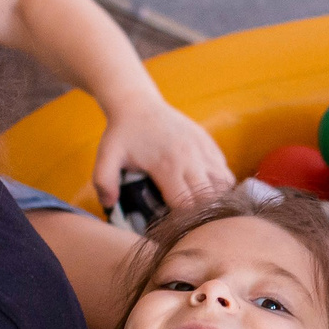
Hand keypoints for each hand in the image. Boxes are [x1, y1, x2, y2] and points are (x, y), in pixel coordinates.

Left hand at [91, 95, 230, 212]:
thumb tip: (109, 203)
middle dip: (201, 213)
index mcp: (168, 166)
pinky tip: (205, 187)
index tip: (172, 224)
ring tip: (201, 205)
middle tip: (188, 219)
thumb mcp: (106, 156)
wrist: (138, 103)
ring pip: (224, 185)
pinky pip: (225, 170)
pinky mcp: (210, 143)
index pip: (186, 205)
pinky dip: (220, 183)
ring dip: (215, 198)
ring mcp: (203, 150)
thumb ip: (104, 181)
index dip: (181, 220)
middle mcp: (191, 159)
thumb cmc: (123, 133)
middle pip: (210, 198)